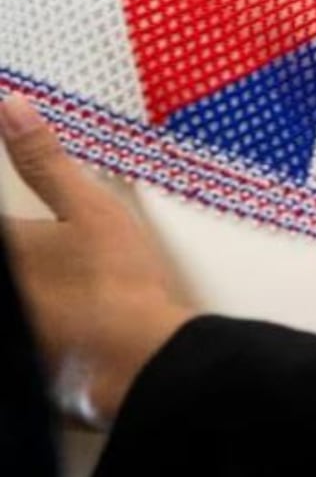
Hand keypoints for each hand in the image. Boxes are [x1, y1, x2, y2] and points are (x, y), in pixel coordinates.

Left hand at [0, 94, 193, 427]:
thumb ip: (43, 160)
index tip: (33, 227)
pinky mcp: (26, 369)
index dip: (13, 221)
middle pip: (7, 261)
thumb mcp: (90, 208)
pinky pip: (22, 344)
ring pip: (14, 299)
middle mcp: (5, 294)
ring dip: (30, 282)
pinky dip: (37, 323)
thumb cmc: (115, 280)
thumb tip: (10, 107)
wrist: (140, 361)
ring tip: (53, 275)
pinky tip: (55, 316)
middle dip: (23, 250)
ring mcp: (13, 332)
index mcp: (6, 253)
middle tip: (45, 245)